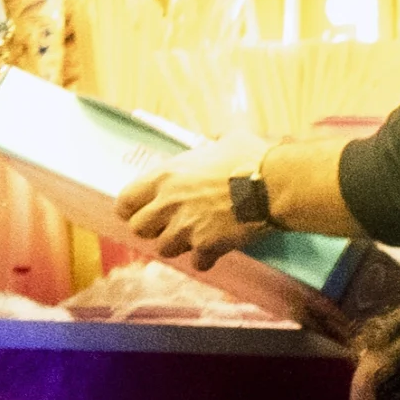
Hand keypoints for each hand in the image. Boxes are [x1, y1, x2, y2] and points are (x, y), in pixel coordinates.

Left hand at [116, 134, 271, 263]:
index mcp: (165, 176)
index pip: (125, 201)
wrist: (274, 185)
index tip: (140, 209)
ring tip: (193, 237)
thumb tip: (217, 136)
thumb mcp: (228, 138)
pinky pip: (197, 262)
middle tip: (168, 224)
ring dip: (177, 245)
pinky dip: (205, 258)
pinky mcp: (208, 246)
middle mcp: (169, 204)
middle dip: (153, 228)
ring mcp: (187, 228)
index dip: (131, 208)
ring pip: (164, 249)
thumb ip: (214, 139)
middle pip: (139, 229)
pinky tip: (215, 250)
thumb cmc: (251, 157)